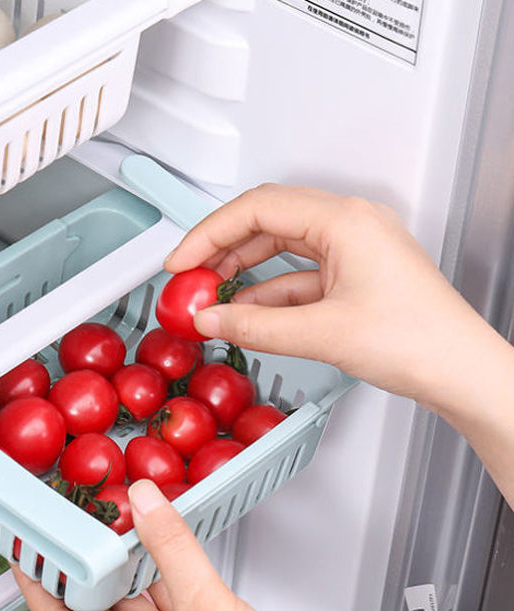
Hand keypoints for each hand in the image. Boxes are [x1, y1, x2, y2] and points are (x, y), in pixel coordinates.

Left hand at [12, 479, 427, 610]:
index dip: (37, 586)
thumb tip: (143, 502)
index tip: (26, 553)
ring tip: (116, 527)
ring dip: (126, 568)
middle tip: (73, 528)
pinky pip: (172, 601)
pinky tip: (167, 548)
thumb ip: (172, 548)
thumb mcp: (206, 606)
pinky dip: (165, 573)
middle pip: (96, 609)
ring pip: (137, 602)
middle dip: (82, 570)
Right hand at [165, 184, 513, 508]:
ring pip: (281, 249)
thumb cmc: (418, 340)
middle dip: (223, 250)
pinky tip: (246, 315)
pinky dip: (269, 294)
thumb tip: (212, 320)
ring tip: (213, 300)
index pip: (257, 208)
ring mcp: (353, 250)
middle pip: (267, 222)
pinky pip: (299, 276)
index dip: (209, 233)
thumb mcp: (321, 333)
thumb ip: (255, 326)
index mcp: (345, 220)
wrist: (461, 370)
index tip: (182, 261)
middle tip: (191, 278)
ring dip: (244, 274)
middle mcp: (350, 225)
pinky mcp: (354, 276)